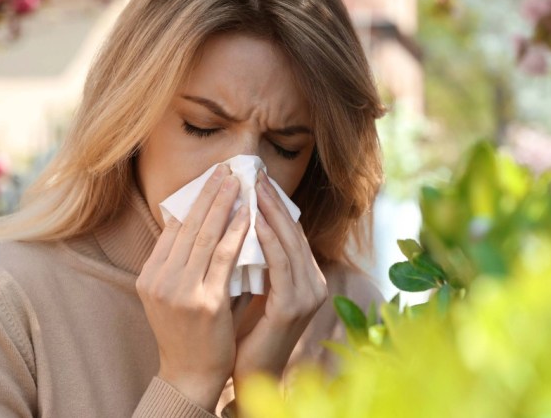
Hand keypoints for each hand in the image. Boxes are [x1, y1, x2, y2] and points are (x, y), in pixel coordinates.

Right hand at [136, 164, 250, 410]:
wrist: (190, 374)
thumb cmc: (189, 332)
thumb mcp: (174, 294)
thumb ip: (184, 263)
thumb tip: (202, 223)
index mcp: (149, 276)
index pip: (172, 229)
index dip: (192, 201)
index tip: (210, 179)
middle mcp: (159, 280)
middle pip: (187, 226)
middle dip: (208, 194)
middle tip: (225, 169)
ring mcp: (180, 291)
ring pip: (205, 237)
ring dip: (223, 204)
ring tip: (237, 182)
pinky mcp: (204, 301)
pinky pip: (223, 257)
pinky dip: (236, 232)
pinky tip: (246, 214)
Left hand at [231, 169, 327, 382]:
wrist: (249, 375)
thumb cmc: (246, 333)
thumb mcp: (254, 289)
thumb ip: (255, 261)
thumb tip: (236, 222)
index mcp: (307, 278)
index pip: (291, 232)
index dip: (275, 205)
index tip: (255, 179)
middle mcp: (314, 283)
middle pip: (294, 232)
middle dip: (273, 200)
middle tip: (254, 173)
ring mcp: (307, 295)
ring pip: (289, 242)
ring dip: (269, 212)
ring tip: (252, 188)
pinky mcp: (293, 306)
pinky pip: (280, 263)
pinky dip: (267, 239)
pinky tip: (251, 220)